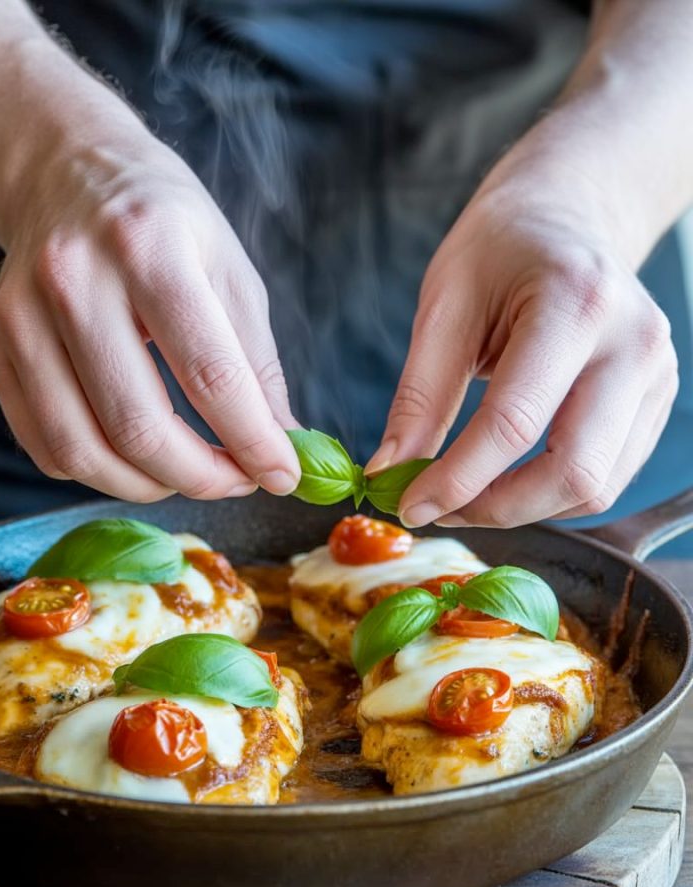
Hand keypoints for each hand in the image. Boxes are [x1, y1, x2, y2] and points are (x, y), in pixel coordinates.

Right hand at [0, 134, 299, 501]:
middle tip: (236, 479)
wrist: (68, 173)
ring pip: (84, 449)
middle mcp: (75, 280)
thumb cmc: (164, 223)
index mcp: (149, 248)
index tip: (282, 474)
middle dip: (202, 477)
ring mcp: (23, 317)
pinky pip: (45, 447)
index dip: (253, 440)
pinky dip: (97, 473)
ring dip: (149, 486)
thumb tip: (282, 445)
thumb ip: (256, 362)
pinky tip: (133, 458)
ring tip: (187, 474)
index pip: (210, 374)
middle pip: (139, 426)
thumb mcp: (229, 270)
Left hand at [367, 167, 678, 527]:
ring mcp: (657, 375)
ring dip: (524, 509)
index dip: (456, 479)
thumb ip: (420, 394)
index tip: (410, 506)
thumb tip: (389, 472)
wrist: (566, 216)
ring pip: (596, 488)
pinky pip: (609, 477)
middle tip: (440, 507)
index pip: (515, 423)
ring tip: (468, 493)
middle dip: (497, 507)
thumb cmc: (499, 250)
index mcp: (577, 305)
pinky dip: (551, 494)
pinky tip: (508, 477)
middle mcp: (634, 344)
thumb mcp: (444, 304)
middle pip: (573, 471)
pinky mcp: (658, 400)